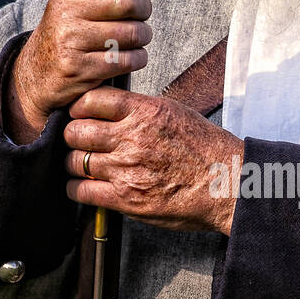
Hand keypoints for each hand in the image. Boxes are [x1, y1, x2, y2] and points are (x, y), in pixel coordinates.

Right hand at [4, 0, 172, 142]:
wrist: (38, 72)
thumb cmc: (75, 31)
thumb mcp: (90, 2)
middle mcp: (66, 10)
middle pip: (128, 0)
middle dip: (145, 9)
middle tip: (141, 16)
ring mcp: (71, 40)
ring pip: (133, 32)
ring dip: (143, 36)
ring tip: (134, 38)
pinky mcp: (79, 69)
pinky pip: (127, 60)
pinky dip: (137, 59)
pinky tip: (129, 57)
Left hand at [63, 86, 243, 235]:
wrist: (227, 184)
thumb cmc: (207, 150)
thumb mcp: (176, 113)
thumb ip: (142, 109)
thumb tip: (114, 107)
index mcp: (144, 112)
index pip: (90, 100)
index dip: (78, 108)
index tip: (78, 114)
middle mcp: (131, 138)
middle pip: (75, 131)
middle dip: (71, 135)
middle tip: (77, 141)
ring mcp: (126, 169)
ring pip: (74, 161)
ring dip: (73, 163)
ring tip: (80, 164)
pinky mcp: (125, 198)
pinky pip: (81, 190)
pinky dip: (75, 187)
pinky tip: (81, 186)